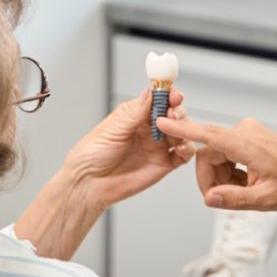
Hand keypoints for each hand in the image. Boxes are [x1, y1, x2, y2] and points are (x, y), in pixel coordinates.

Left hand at [65, 89, 194, 209]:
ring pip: (182, 132)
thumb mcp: (112, 128)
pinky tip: (181, 147)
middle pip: (174, 114)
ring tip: (176, 131)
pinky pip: (183, 154)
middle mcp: (149, 129)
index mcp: (136, 115)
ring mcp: (158, 146)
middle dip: (178, 111)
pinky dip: (187, 149)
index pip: (158, 99)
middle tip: (174, 114)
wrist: (89, 184)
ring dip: (184, 128)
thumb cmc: (92, 155)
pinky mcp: (163, 164)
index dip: (168, 95)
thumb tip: (149, 92)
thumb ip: (135, 112)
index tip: (174, 95)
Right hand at [156, 116, 276, 210]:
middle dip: (211, 178)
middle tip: (224, 199)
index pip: (210, 135)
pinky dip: (229, 170)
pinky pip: (225, 151)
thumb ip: (234, 199)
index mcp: (250, 145)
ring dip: (222, 175)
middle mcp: (246, 131)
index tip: (163, 122)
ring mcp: (247, 131)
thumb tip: (209, 198)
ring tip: (243, 190)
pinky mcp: (247, 134)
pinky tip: (245, 181)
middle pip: (209, 153)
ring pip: (216, 154)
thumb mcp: (265, 200)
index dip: (184, 130)